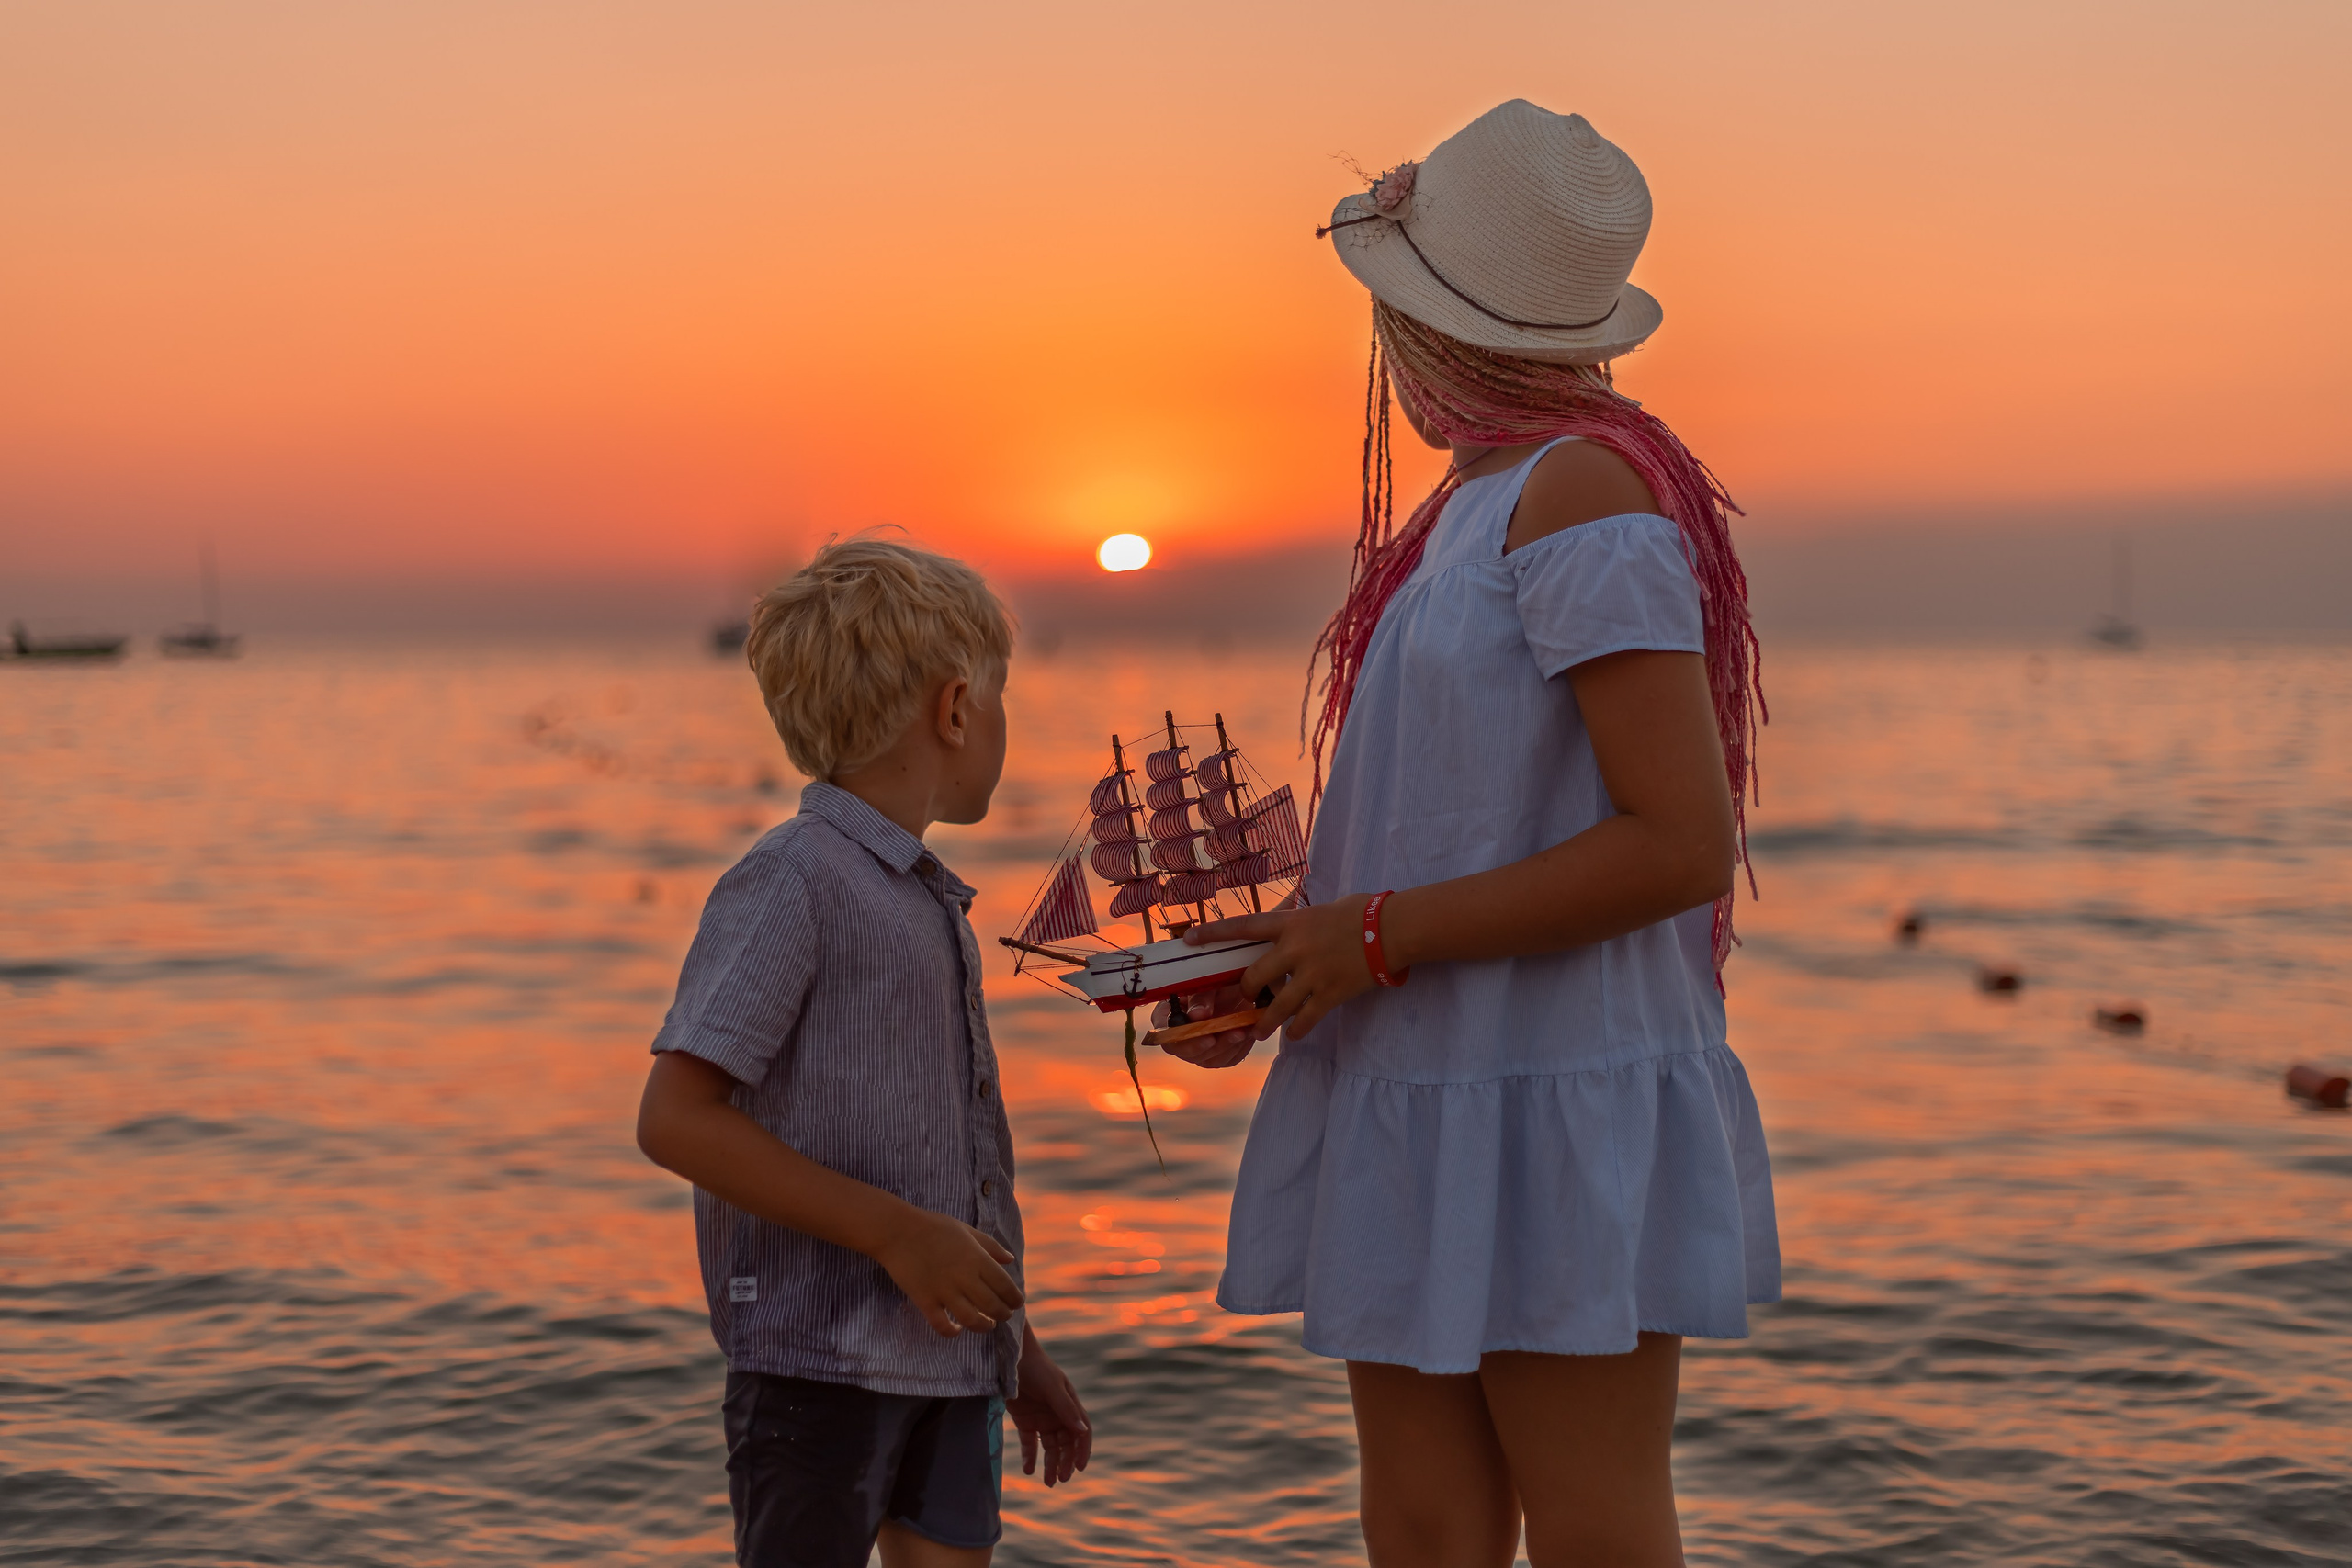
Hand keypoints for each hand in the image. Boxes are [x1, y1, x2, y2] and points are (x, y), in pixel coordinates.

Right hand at [871, 1208, 1023, 1338]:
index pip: (1005, 1286)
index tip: (1017, 1303)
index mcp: (977, 1258)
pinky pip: (942, 1325)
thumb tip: (1010, 1259)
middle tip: (1003, 1315)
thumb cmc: (933, 1226)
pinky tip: (957, 1329)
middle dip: (1003, 1315)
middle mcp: (964, 1277)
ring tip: (987, 1325)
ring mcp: (944, 1290)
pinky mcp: (925, 1300)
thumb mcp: (967, 1230)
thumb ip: (990, 1246)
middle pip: (993, 1306)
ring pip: (972, 1320)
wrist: (897, 1230)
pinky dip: (952, 1332)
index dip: (1015, 1298)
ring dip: (984, 1326)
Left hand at [1005, 1326, 1092, 1485]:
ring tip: (1048, 1482)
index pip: (1081, 1432)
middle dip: (1065, 1462)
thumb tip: (1082, 1431)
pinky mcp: (1024, 1420)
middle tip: (1060, 1480)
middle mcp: (1058, 1414)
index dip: (1082, 1451)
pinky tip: (1028, 1470)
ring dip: (1050, 1464)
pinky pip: (1030, 1443)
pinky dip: (1030, 1457)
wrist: (1009, 1357)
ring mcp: (1041, 1418)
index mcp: (1070, 1405)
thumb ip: (1065, 1408)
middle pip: (1066, 1444)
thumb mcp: (1051, 1387)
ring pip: (1050, 1447)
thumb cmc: (1035, 1367)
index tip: (1078, 1468)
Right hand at [1151, 980, 1258, 1068]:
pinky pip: (1226, 1059)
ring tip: (1242, 1030)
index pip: (1164, 1034)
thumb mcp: (1208, 982)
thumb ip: (1200, 998)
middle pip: (1185, 1052)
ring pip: (1208, 1059)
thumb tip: (1198, 1015)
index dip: (1181, 1039)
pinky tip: (1246, 1033)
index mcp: (1167, 1015)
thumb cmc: (1217, 981)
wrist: (1240, 987)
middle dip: (1210, 1045)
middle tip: (1229, 1033)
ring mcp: (1198, 1048)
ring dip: (1227, 1046)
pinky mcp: (1218, 1054)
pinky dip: (1238, 1048)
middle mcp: (1180, 1035)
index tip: (1205, 1035)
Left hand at [1183, 896, 1377, 1042]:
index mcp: (1291, 924)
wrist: (1391, 930)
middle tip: (1245, 1000)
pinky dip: (1298, 1029)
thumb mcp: (1324, 907)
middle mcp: (1294, 950)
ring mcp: (1311, 975)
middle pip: (1254, 977)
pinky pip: (1306, 1018)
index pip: (1243, 927)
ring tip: (1258, 1032)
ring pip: (1276, 1006)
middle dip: (1245, 992)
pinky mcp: (1330, 994)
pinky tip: (1295, 1035)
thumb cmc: (1363, 911)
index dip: (1213, 934)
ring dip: (1265, 1022)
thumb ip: (1302, 919)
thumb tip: (1294, 919)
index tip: (1189, 939)